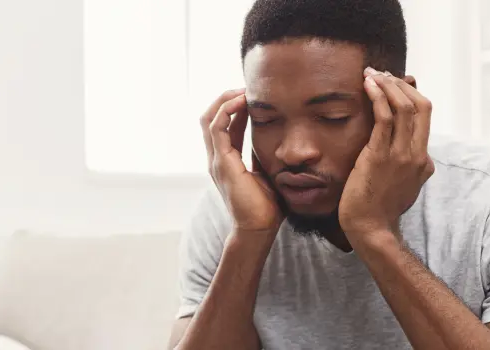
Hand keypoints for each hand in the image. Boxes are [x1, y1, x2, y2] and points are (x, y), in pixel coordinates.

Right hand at [202, 89, 283, 233]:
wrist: (259, 229)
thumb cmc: (266, 207)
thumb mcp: (267, 173)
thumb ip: (264, 157)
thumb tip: (279, 143)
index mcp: (225, 160)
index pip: (223, 125)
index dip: (235, 108)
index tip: (252, 96)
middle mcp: (216, 158)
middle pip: (209, 117)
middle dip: (225, 99)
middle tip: (246, 88)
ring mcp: (216, 160)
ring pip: (209, 118)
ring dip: (225, 100)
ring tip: (244, 90)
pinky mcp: (222, 162)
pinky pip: (218, 128)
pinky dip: (227, 110)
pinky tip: (243, 101)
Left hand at [338, 68, 434, 239]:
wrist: (370, 228)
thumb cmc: (379, 208)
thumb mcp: (403, 185)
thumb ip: (410, 167)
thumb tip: (415, 156)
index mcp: (423, 160)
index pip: (425, 116)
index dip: (410, 94)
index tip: (392, 83)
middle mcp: (417, 154)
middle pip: (421, 106)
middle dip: (400, 84)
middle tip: (380, 74)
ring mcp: (401, 155)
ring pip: (404, 107)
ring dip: (388, 85)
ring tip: (371, 74)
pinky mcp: (380, 156)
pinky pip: (385, 118)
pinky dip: (378, 97)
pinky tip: (367, 85)